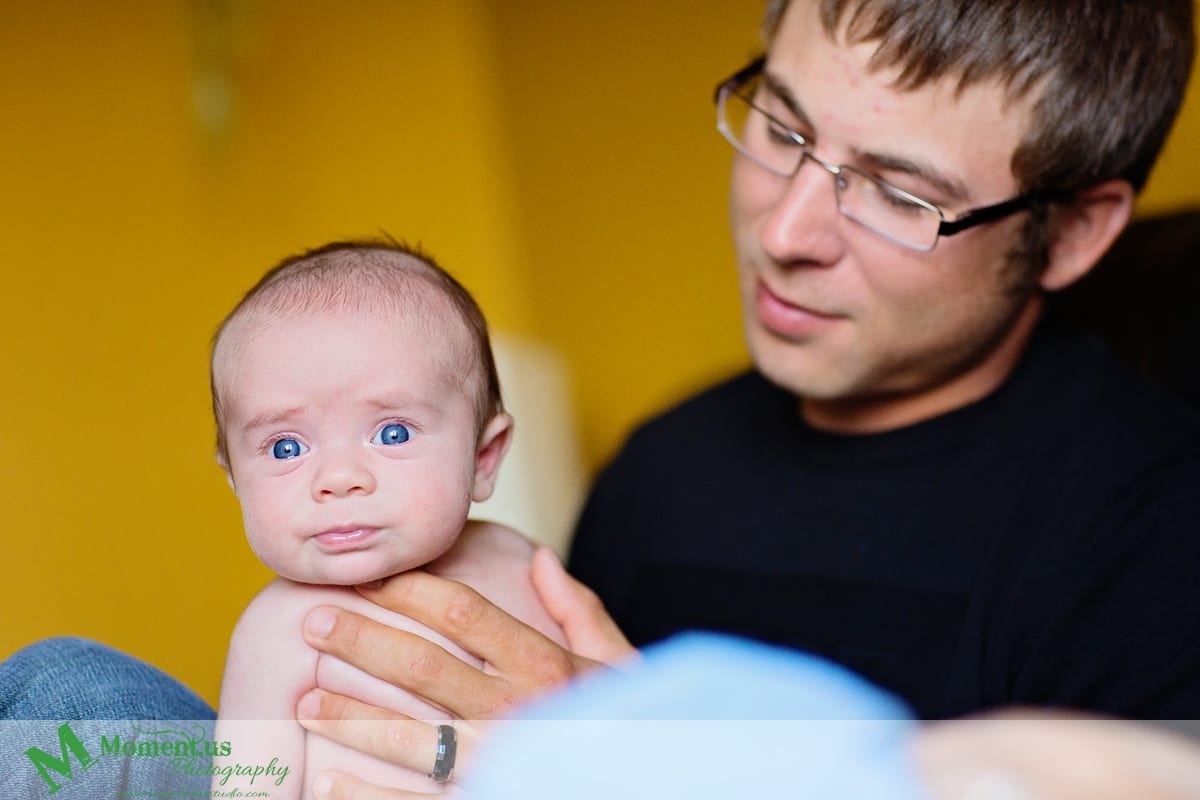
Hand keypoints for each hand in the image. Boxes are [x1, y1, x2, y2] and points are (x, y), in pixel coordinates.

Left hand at [296, 547, 636, 793]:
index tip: (371, 577)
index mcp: (544, 665)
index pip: (463, 612)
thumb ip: (580, 610)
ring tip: (305, 699)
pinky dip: (365, 796)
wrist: (643, 781)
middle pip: (421, 664)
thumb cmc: (625, 722)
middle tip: (314, 620)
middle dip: (361, 639)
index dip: (409, 590)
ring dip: (349, 714)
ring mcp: (495, 760)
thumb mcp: (618, 662)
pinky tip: (328, 782)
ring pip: (407, 733)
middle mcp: (514, 709)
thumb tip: (540, 558)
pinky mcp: (480, 799)